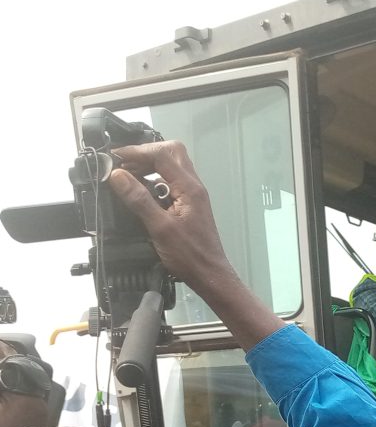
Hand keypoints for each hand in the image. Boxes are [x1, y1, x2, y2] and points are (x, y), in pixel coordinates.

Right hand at [107, 141, 238, 301]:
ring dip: (150, 166)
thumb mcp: (160, 227)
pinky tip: (142, 191)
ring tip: (129, 176)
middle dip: (146, 153)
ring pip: (172, 166)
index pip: (162, 154)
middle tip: (125, 163)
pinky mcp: (190, 205)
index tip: (116, 157)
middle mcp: (194, 187)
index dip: (136, 151)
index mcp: (190, 188)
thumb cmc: (190, 256)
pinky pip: (172, 182)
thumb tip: (118, 175)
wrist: (209, 275)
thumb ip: (139, 199)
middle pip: (172, 153)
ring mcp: (193, 195)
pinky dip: (155, 180)